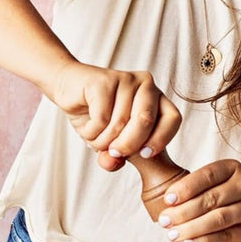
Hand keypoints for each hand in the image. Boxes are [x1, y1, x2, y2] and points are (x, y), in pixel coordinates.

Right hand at [49, 61, 181, 171]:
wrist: (67, 88)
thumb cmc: (96, 114)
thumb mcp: (111, 140)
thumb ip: (117, 156)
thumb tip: (113, 162)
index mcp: (156, 97)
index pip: (173, 118)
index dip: (161, 139)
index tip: (145, 155)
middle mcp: (145, 84)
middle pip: (145, 122)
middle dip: (128, 145)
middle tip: (114, 152)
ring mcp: (125, 79)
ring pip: (120, 123)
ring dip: (103, 140)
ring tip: (94, 137)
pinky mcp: (103, 80)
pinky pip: (101, 118)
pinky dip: (91, 131)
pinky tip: (87, 126)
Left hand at [155, 160, 240, 241]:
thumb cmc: (240, 195)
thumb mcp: (226, 181)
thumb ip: (200, 187)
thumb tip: (166, 203)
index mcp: (233, 168)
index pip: (206, 175)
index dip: (185, 188)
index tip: (167, 200)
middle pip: (209, 199)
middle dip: (182, 212)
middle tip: (164, 221)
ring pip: (216, 219)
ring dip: (191, 228)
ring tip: (172, 235)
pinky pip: (224, 237)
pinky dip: (204, 241)